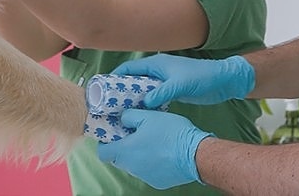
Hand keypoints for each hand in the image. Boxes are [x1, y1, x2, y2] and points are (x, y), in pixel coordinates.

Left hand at [97, 109, 212, 188]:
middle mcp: (132, 168)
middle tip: (133, 135)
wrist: (195, 154)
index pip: (103, 153)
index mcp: (125, 151)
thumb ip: (130, 116)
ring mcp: (145, 177)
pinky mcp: (158, 182)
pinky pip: (148, 172)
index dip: (105, 144)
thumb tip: (123, 119)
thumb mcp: (148, 116)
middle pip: (118, 159)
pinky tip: (162, 153)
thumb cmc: (171, 133)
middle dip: (122, 148)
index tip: (112, 135)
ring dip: (137, 155)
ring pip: (134, 166)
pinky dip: (151, 163)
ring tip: (151, 142)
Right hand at [112, 53, 253, 106]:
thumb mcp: (180, 84)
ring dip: (133, 99)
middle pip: (132, 80)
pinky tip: (140, 115)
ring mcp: (163, 81)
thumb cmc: (202, 77)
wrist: (223, 81)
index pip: (129, 69)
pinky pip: (152, 97)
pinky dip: (145, 104)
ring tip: (121, 112)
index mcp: (156, 64)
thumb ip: (162, 92)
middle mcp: (157, 71)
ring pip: (142, 90)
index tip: (103, 89)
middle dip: (121, 91)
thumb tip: (145, 103)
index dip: (114, 77)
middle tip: (110, 105)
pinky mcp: (170, 91)